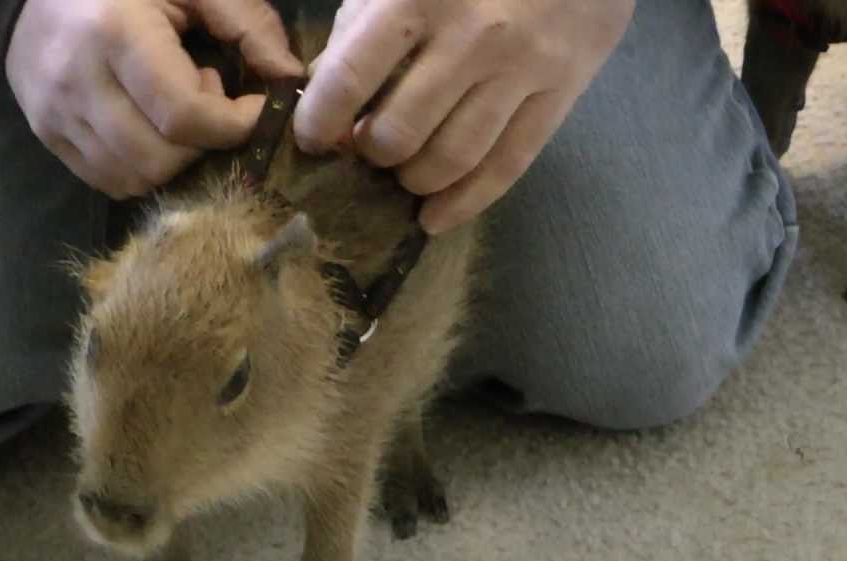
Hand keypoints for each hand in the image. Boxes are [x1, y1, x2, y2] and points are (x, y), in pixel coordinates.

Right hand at [5, 0, 304, 198]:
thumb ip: (247, 23)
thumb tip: (288, 80)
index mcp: (115, 33)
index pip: (183, 116)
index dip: (232, 125)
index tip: (250, 106)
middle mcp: (78, 81)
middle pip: (159, 160)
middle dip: (201, 145)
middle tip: (205, 101)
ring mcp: (56, 114)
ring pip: (133, 180)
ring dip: (172, 160)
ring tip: (173, 112)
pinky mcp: (46, 135)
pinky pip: (107, 182)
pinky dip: (141, 168)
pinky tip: (148, 127)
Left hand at [294, 0, 634, 232]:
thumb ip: (357, 30)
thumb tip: (320, 98)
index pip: (348, 79)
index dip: (319, 122)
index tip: (312, 140)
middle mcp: (471, 36)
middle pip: (400, 133)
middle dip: (372, 155)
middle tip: (370, 149)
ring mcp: (521, 66)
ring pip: (452, 159)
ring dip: (415, 181)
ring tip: (405, 174)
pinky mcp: (562, 91)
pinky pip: (508, 165)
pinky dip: (465, 202)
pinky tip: (436, 217)